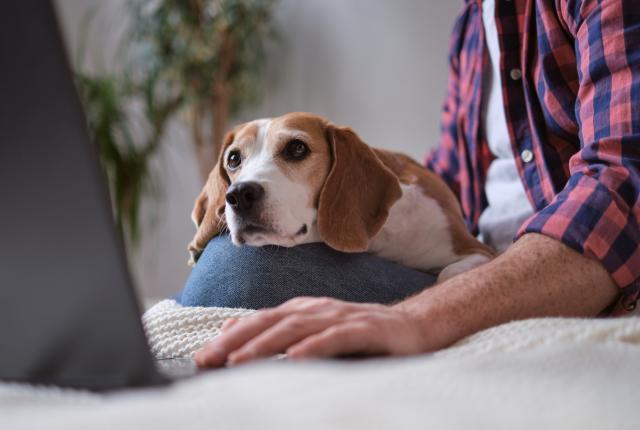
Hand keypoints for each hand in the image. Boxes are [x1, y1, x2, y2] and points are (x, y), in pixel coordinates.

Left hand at [193, 296, 428, 367]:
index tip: (202, 358)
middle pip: (271, 322)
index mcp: (303, 310)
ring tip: (240, 362)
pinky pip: (336, 338)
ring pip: (297, 328)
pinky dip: (314, 346)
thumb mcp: (315, 332)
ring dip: (265, 345)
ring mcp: (342, 317)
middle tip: (208, 361)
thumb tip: (233, 329)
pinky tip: (295, 359)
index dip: (230, 338)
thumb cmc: (361, 333)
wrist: (414, 326)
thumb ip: (277, 331)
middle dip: (236, 341)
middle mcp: (318, 309)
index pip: (259, 321)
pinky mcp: (366, 329)